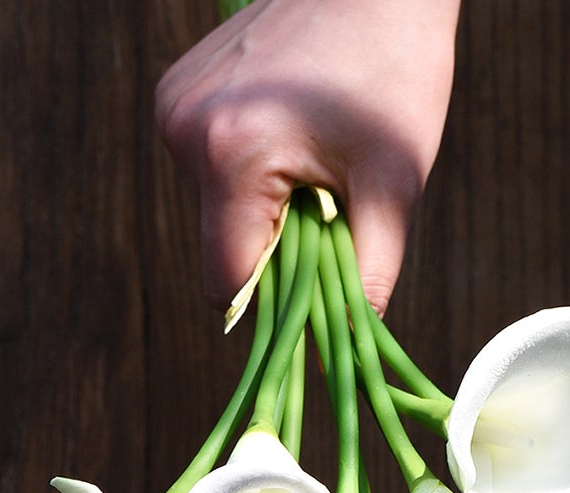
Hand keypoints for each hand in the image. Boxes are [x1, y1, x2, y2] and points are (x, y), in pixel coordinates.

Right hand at [156, 0, 460, 312]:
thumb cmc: (395, 71)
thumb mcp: (394, 185)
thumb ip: (370, 273)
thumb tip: (356, 344)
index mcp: (229, 156)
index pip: (228, 280)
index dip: (274, 303)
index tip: (318, 289)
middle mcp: (184, 130)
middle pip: (222, 245)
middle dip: (277, 248)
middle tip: (332, 207)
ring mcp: (174, 104)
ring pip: (215, 208)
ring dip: (265, 209)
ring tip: (315, 159)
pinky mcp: (177, 89)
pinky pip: (210, 166)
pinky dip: (250, 172)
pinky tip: (291, 131)